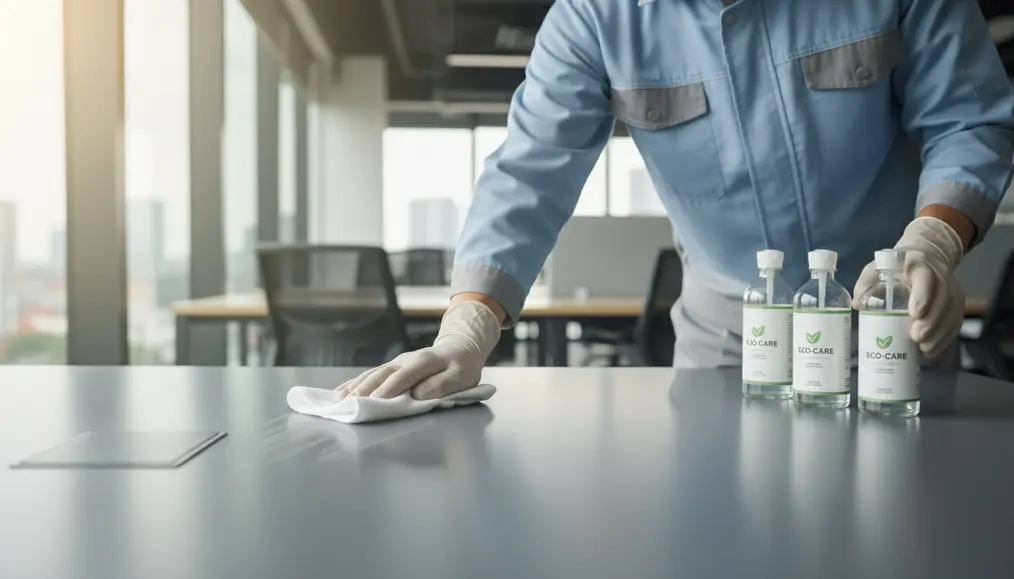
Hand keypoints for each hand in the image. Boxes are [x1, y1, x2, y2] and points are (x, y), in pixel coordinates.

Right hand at [335, 301, 500, 400]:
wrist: (460, 346)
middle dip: (365, 389)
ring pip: (373, 373)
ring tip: (339, 400)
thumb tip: (419, 395)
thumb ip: (442, 385)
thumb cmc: (463, 366)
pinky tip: (340, 391)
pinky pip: (370, 374)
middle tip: (349, 404)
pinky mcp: (392, 366)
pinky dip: (354, 383)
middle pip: (382, 374)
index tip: (375, 402)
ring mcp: (397, 362)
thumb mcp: (463, 376)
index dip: (390, 389)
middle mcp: (407, 360)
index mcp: (426, 361)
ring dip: (355, 387)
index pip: (404, 376)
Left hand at [852, 217, 963, 358]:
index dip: (923, 295)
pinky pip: (956, 321)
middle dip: (931, 321)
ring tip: (924, 349)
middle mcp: (940, 276)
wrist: (928, 255)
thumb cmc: (897, 265)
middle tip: (917, 337)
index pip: (925, 278)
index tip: (914, 314)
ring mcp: (952, 289)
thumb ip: (866, 282)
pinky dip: (945, 337)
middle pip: (943, 298)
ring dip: (940, 333)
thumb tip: (857, 305)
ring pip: (953, 312)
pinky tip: (932, 350)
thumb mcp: (878, 266)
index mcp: (918, 264)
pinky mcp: (957, 302)